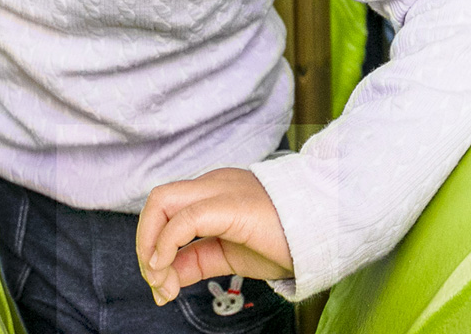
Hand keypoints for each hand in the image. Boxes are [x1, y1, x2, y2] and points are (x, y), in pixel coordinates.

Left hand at [136, 168, 291, 305]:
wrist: (327, 228)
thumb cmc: (286, 240)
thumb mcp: (231, 254)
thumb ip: (198, 259)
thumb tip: (165, 275)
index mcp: (214, 192)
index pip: (167, 212)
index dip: (152, 248)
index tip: (161, 286)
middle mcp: (213, 184)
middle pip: (157, 202)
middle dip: (143, 243)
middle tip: (156, 282)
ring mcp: (220, 189)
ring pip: (161, 202)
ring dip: (148, 245)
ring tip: (160, 281)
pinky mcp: (229, 204)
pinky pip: (183, 219)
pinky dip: (165, 244)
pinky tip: (167, 269)